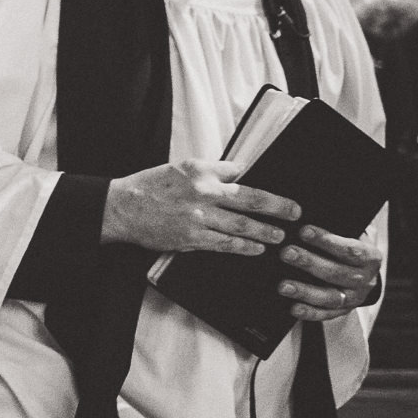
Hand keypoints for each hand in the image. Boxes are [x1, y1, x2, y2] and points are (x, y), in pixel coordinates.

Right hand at [101, 159, 299, 254]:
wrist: (122, 208)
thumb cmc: (150, 186)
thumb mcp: (181, 167)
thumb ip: (212, 171)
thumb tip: (241, 172)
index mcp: (201, 171)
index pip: (242, 174)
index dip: (265, 185)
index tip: (284, 193)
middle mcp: (202, 193)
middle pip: (250, 200)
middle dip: (278, 208)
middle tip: (295, 214)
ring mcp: (198, 218)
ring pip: (241, 226)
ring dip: (265, 232)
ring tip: (281, 236)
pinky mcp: (191, 238)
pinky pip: (224, 244)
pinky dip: (244, 247)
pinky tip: (256, 249)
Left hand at [275, 225, 382, 322]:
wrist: (363, 273)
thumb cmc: (348, 248)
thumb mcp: (350, 235)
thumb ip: (336, 229)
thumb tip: (306, 220)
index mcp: (370, 257)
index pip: (349, 249)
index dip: (326, 240)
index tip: (303, 230)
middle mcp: (365, 280)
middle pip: (336, 273)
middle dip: (309, 262)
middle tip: (286, 253)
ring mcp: (354, 298)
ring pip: (330, 297)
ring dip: (305, 291)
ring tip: (283, 285)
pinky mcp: (342, 312)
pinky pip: (325, 314)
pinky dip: (309, 312)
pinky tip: (293, 308)